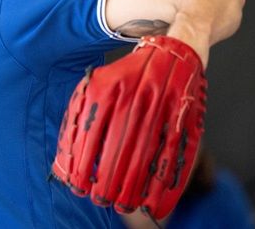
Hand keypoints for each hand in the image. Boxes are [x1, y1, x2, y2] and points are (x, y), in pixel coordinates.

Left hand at [51, 36, 206, 219]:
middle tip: (99, 201)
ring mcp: (162, 106)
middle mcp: (135, 96)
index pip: (90, 134)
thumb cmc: (131, 70)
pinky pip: (174, 157)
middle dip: (106, 183)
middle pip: (117, 151)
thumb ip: (84, 108)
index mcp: (108, 87)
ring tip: (123, 207)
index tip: (77, 186)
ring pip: (145, 157)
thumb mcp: (101, 79)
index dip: (82, 165)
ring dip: (133, 189)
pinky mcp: (187, 116)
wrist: (176, 47)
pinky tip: (156, 203)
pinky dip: (165, 185)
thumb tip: (67, 152)